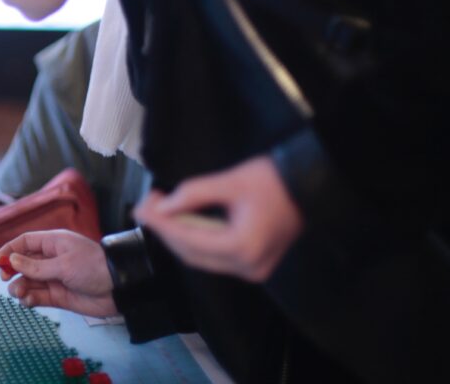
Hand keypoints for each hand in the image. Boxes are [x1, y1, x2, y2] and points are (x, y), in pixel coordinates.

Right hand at [0, 230, 117, 316]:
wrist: (119, 289)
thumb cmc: (95, 268)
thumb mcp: (64, 265)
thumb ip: (37, 266)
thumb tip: (13, 260)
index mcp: (54, 243)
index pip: (25, 242)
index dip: (9, 250)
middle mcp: (51, 259)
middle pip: (23, 263)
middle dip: (12, 270)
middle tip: (6, 278)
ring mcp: (54, 277)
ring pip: (29, 281)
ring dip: (20, 287)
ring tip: (20, 293)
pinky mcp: (58, 295)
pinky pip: (38, 296)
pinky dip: (30, 299)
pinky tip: (28, 301)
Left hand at [134, 155, 302, 281]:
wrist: (307, 186)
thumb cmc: (274, 181)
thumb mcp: (230, 181)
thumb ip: (193, 194)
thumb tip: (163, 205)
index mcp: (244, 248)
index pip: (189, 240)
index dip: (162, 224)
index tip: (141, 207)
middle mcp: (248, 267)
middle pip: (191, 254)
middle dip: (165, 230)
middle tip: (146, 205)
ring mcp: (251, 269)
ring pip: (200, 257)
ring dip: (177, 234)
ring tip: (159, 209)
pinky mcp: (251, 263)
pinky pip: (213, 255)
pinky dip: (194, 238)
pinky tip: (180, 219)